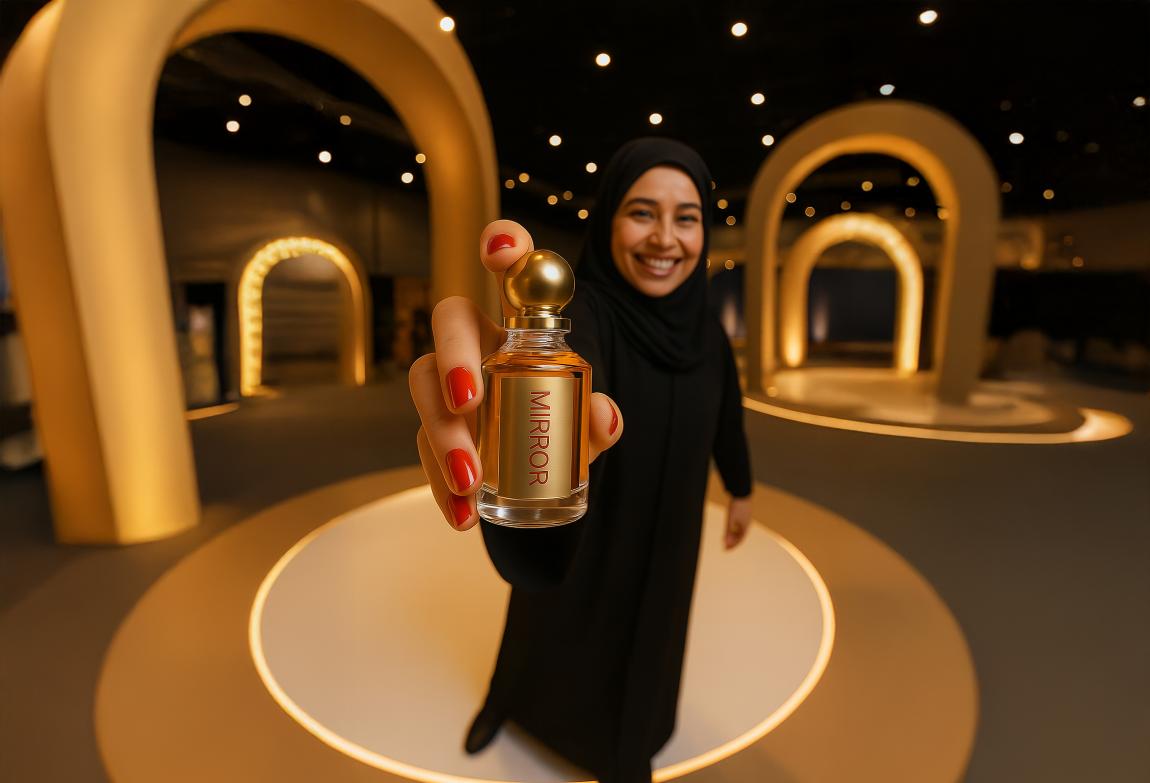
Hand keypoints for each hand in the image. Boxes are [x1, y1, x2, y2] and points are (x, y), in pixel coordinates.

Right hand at [409, 219, 623, 530]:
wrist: (540, 468)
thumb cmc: (561, 419)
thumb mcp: (587, 421)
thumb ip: (598, 418)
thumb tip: (604, 416)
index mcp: (517, 324)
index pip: (511, 271)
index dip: (505, 246)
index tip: (501, 249)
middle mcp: (475, 343)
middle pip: (449, 323)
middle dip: (453, 356)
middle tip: (469, 403)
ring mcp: (447, 385)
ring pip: (426, 388)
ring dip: (442, 434)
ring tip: (470, 480)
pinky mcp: (434, 431)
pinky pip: (424, 450)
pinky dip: (441, 486)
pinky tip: (461, 516)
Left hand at [723, 495, 752, 549]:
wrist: (741, 492)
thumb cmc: (736, 506)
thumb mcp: (730, 519)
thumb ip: (728, 531)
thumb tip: (725, 542)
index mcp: (745, 527)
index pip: (740, 540)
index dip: (733, 546)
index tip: (725, 550)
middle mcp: (747, 524)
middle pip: (740, 536)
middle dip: (732, 542)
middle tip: (724, 546)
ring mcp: (746, 519)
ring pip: (740, 530)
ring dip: (733, 535)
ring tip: (725, 538)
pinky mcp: (744, 514)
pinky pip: (740, 525)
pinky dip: (734, 528)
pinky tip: (729, 528)